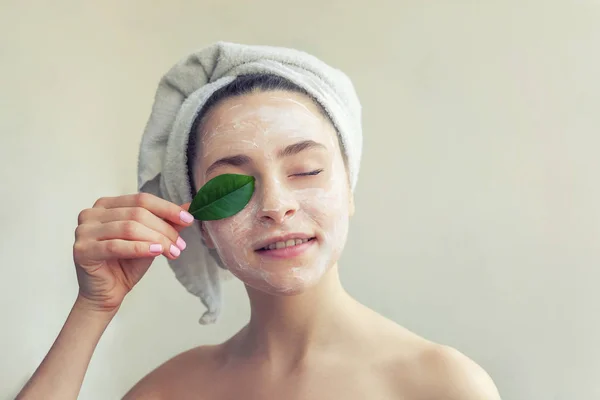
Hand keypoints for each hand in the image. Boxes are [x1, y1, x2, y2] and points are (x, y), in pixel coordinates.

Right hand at [72, 193, 193, 312]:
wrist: (107, 293)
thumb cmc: (126, 264)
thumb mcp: (150, 239)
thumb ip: (165, 222)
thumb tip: (190, 206)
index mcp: (106, 205)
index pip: (141, 199)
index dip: (167, 208)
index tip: (188, 219)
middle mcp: (92, 213)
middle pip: (137, 213)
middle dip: (164, 229)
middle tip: (180, 244)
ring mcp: (84, 231)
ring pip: (129, 228)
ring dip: (157, 239)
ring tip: (173, 251)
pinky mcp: (82, 250)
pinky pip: (116, 246)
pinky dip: (140, 248)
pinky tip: (157, 252)